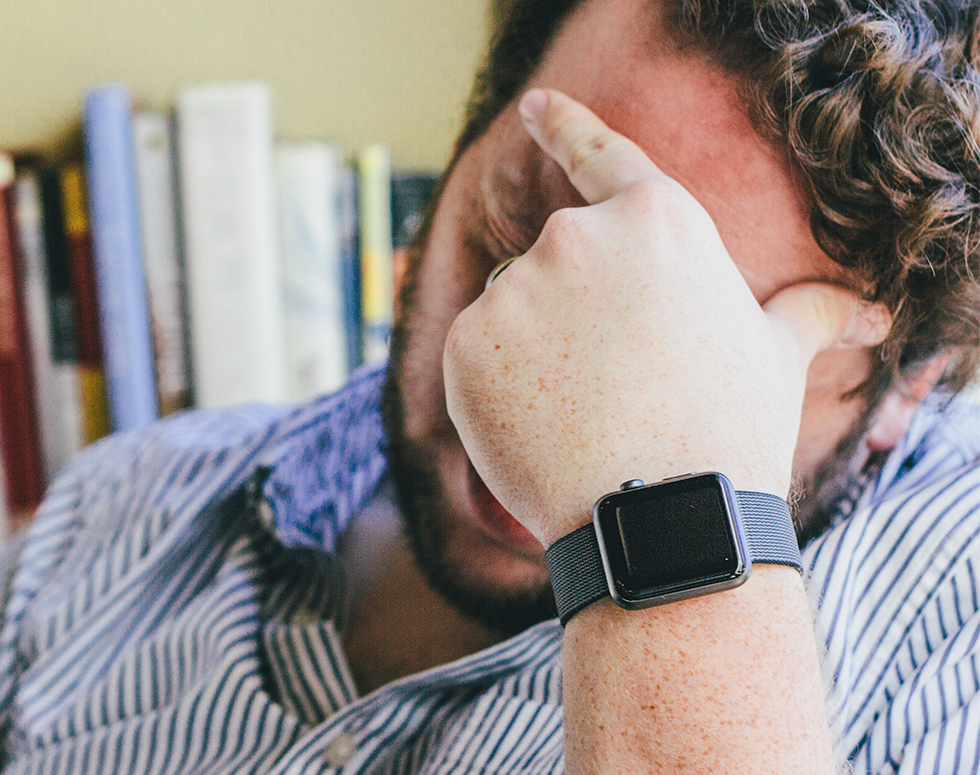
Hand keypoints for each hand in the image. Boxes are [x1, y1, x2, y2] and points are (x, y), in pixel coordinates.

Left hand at [442, 89, 889, 546]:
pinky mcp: (467, 340)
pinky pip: (474, 353)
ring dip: (532, 348)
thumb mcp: (776, 357)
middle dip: (573, 310)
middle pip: (555, 261)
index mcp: (658, 219)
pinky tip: (538, 424)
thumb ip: (801, 314)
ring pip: (511, 309)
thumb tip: (863, 311)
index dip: (564, 125)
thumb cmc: (727, 431)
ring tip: (583, 409)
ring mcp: (517, 286)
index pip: (602, 156)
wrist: (662, 515)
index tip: (532, 106)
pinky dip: (493, 385)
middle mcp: (579, 235)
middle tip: (615, 380)